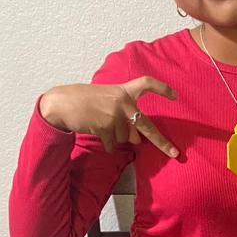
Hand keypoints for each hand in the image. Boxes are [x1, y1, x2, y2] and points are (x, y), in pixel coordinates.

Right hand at [39, 76, 178, 155]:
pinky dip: (107, 143)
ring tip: (100, 123)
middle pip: (146, 125)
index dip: (162, 88)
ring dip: (115, 136)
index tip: (175, 95)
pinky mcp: (106, 127)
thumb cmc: (83, 101)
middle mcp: (122, 102)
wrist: (61, 103)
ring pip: (125, 137)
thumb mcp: (106, 101)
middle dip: (161, 142)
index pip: (146, 83)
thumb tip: (136, 140)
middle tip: (175, 153)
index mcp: (123, 91)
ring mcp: (114, 115)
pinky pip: (112, 144)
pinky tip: (96, 131)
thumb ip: (124, 116)